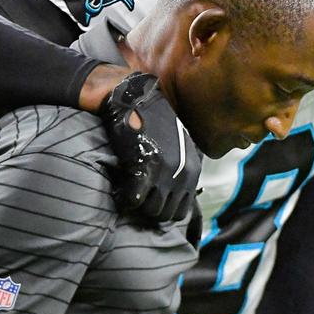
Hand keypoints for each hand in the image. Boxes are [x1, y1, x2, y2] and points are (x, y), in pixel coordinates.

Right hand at [97, 73, 201, 227]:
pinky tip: (120, 191)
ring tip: (128, 194)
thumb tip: (171, 193)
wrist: (136, 99)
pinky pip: (134, 199)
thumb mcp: (179, 146)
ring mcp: (165, 172)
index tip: (149, 202)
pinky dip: (125, 200)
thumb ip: (179, 169)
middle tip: (136, 199)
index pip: (181, 211)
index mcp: (193, 170)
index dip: (163, 210)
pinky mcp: (145, 166)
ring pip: (151, 210)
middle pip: (165, 214)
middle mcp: (183, 174)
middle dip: (148, 211)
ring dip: (137, 207)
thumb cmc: (154, 122)